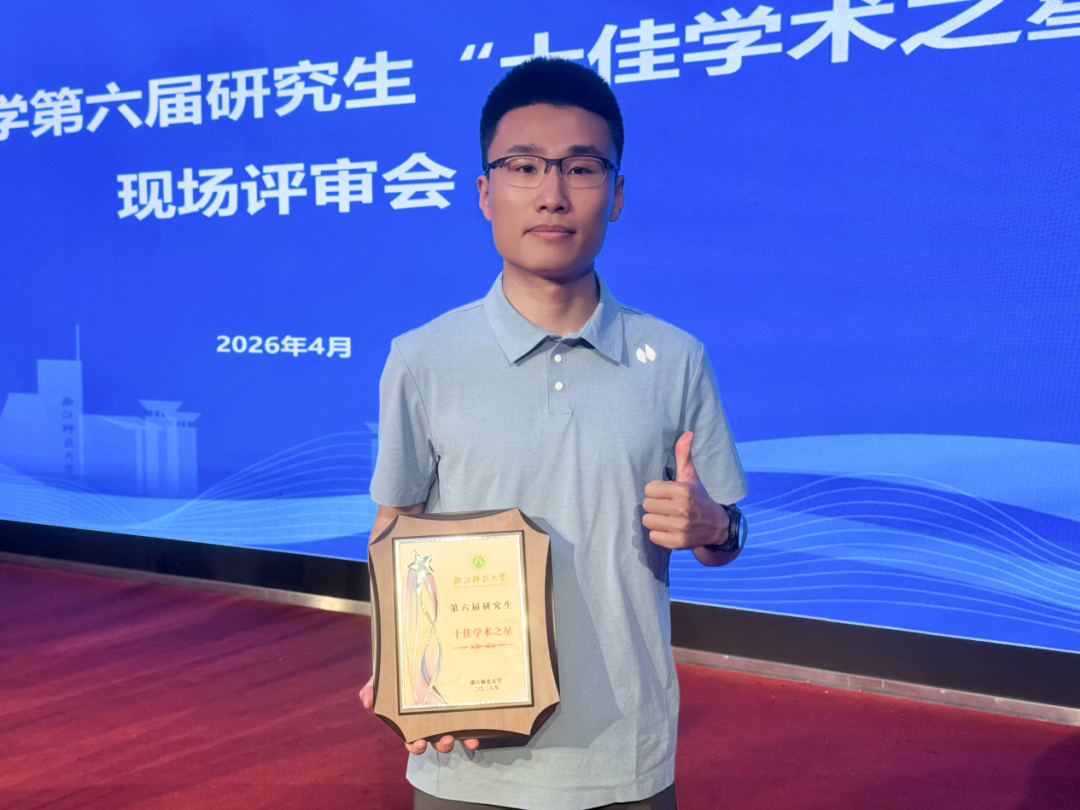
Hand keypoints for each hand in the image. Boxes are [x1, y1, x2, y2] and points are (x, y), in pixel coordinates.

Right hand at [359, 676, 479, 754]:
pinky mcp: (460, 708)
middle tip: (444, 739)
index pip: (412, 739)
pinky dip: (471, 734)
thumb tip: (367, 701)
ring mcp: (446, 716)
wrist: (418, 653)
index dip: (415, 745)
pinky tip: (475, 736)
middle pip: (435, 741)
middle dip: (440, 745)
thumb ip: (373, 688)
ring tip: (458, 735)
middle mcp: (430, 722)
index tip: (419, 743)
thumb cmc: (398, 673)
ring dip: (456, 740)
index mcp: (411, 721)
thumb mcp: (384, 678)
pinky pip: (467, 724)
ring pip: (452, 735)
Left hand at [642, 431, 728, 550]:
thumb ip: (684, 454)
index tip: (666, 494)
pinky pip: (653, 536)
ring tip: (666, 517)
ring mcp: (680, 527)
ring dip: (655, 520)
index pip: (649, 489)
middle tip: (666, 506)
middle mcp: (681, 509)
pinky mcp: (677, 543)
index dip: (655, 491)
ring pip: (647, 521)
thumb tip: (687, 432)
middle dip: (654, 505)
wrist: (716, 525)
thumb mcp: (691, 476)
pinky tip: (668, 529)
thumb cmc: (698, 497)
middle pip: (646, 505)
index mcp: (682, 490)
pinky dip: (658, 534)